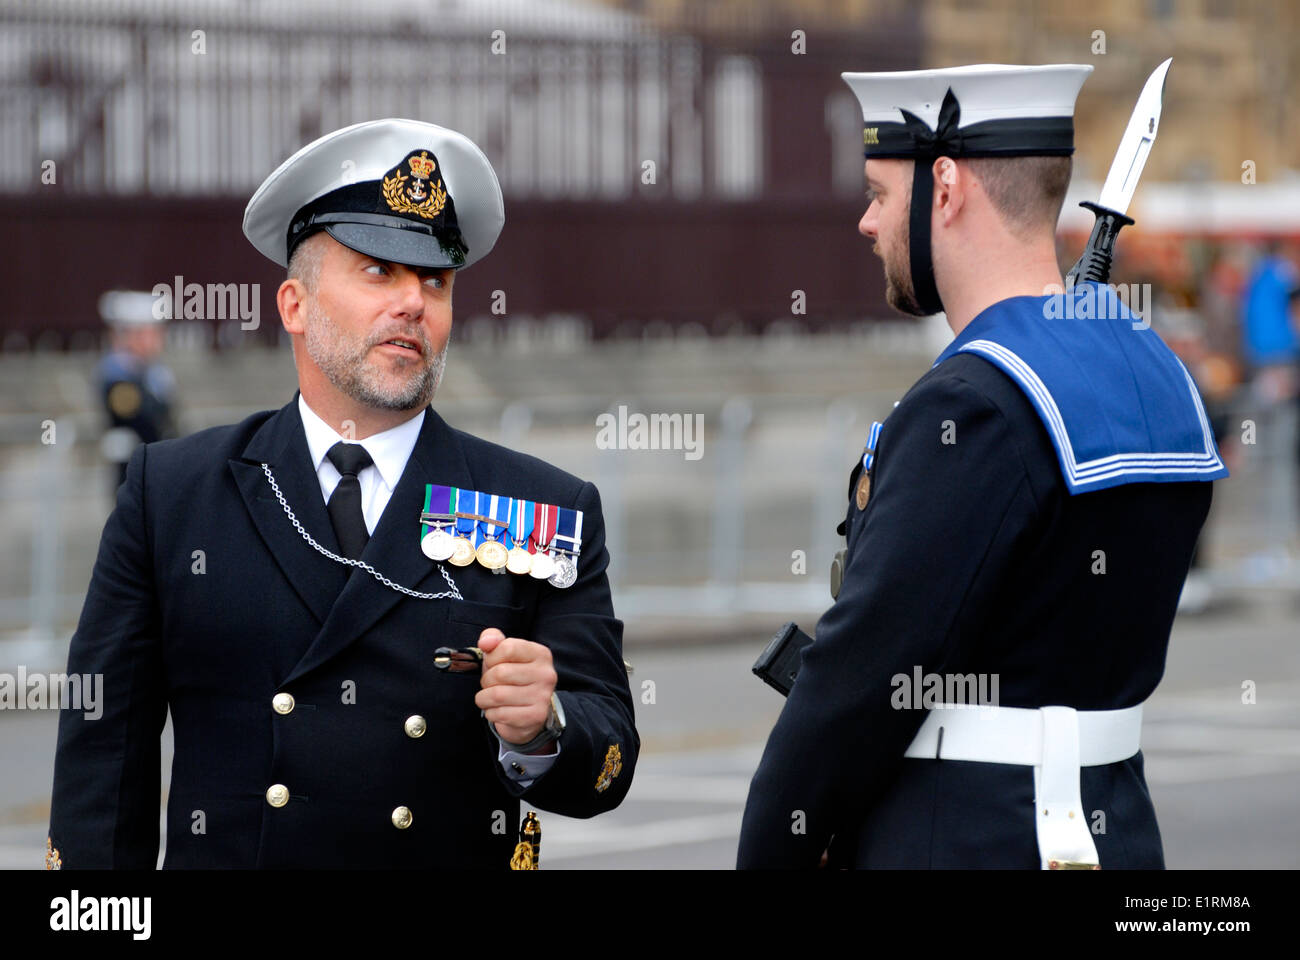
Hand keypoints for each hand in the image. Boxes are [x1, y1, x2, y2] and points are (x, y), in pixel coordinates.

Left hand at [474, 628, 557, 745]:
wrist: (529, 710)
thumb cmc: (512, 677)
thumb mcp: (503, 653)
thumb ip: (493, 639)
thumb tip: (485, 642)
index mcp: (540, 654)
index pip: (507, 648)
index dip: (491, 657)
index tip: (492, 664)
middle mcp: (546, 674)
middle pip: (500, 673)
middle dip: (486, 680)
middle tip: (490, 684)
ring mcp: (543, 696)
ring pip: (497, 695)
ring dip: (484, 698)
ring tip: (488, 698)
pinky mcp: (536, 716)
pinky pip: (500, 714)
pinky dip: (491, 713)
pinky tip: (497, 710)